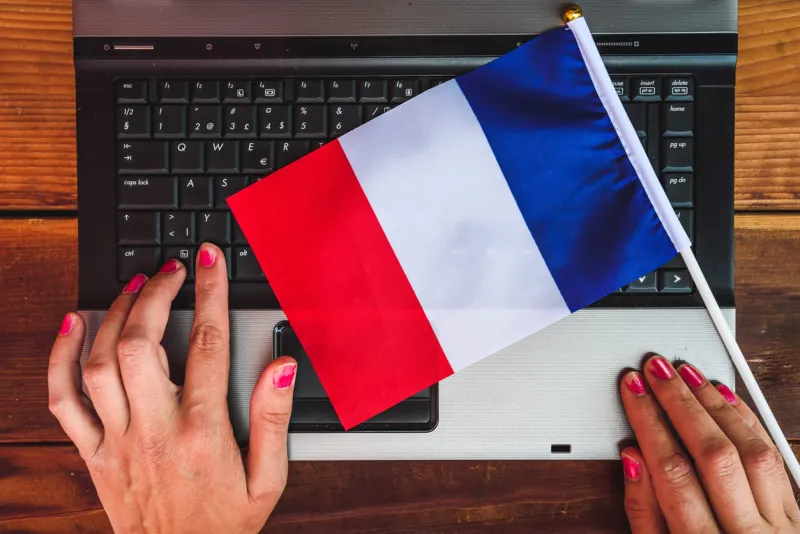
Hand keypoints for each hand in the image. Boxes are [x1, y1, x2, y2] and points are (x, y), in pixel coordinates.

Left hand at [47, 243, 296, 532]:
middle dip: (156, 294)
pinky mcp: (93, 452)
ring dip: (115, 315)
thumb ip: (275, 421)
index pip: (208, 344)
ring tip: (135, 286)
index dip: (210, 293)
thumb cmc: (224, 523)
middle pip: (143, 344)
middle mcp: (155, 429)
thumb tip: (280, 367)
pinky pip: (63, 400)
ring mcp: (118, 439)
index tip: (209, 261)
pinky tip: (74, 324)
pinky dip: (61, 357)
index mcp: (203, 431)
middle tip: (171, 270)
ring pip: (102, 363)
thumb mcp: (269, 479)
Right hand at [620, 355, 799, 532]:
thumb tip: (633, 458)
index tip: (632, 390)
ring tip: (687, 373)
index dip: (649, 421)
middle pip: (713, 453)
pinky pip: (774, 456)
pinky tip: (725, 397)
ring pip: (752, 450)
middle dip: (679, 402)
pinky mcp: (799, 514)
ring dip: (715, 404)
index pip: (672, 471)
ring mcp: (783, 526)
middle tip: (656, 368)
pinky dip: (748, 421)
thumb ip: (644, 513)